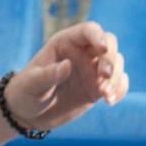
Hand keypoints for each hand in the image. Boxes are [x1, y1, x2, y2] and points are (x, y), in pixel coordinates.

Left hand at [1, 21, 128, 132]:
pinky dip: (119, 90)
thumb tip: (67, 65)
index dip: (98, 36)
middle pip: (109, 44)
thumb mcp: (33, 84)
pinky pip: (118, 84)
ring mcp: (92, 70)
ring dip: (116, 77)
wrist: (29, 114)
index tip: (102, 49)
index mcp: (65, 42)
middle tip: (104, 76)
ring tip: (104, 95)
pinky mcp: (98, 88)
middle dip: (111, 58)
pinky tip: (109, 101)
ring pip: (116, 63)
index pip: (88, 30)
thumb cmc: (26, 92)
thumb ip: (49, 74)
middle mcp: (82, 53)